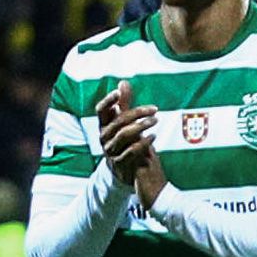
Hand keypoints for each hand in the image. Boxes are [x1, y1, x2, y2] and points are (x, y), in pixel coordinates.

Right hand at [93, 85, 164, 206]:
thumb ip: (124, 104)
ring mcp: (111, 151)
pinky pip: (130, 151)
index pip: (100, 111)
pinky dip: (143, 143)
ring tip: (155, 121)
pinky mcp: (120, 163)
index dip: (107, 101)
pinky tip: (153, 136)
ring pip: (123, 135)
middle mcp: (104, 138)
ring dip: (140, 126)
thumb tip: (123, 82)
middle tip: (155, 109)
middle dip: (136, 113)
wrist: (129, 173)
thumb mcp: (125, 124)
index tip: (118, 92)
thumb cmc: (128, 143)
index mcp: (104, 126)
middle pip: (117, 121)